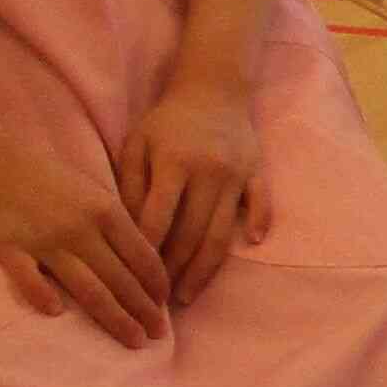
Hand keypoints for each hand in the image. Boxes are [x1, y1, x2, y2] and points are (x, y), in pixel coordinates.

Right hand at [0, 125, 172, 347]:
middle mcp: (81, 230)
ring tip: (134, 339)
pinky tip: (57, 313)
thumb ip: (115, 224)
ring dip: (115, 318)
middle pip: (121, 280)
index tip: (166, 305)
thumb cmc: (48, 176)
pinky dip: (43, 296)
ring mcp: (45, 242)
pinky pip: (30, 279)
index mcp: (106, 211)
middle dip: (144, 310)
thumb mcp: (92, 191)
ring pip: (88, 289)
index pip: (142, 256)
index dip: (158, 285)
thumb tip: (143, 260)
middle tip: (159, 334)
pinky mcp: (10, 250)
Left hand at [117, 72, 273, 302]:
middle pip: (191, 235)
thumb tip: (125, 233)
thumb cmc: (167, 121)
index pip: (158, 220)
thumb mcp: (137, 143)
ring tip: (187, 294)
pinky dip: (257, 225)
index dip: (146, 254)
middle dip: (173, 272)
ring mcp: (236, 175)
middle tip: (158, 299)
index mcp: (175, 164)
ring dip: (204, 269)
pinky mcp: (257, 172)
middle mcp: (208, 173)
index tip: (135, 280)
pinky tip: (250, 246)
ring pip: (221, 233)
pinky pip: (261, 204)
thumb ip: (128, 184)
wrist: (213, 87)